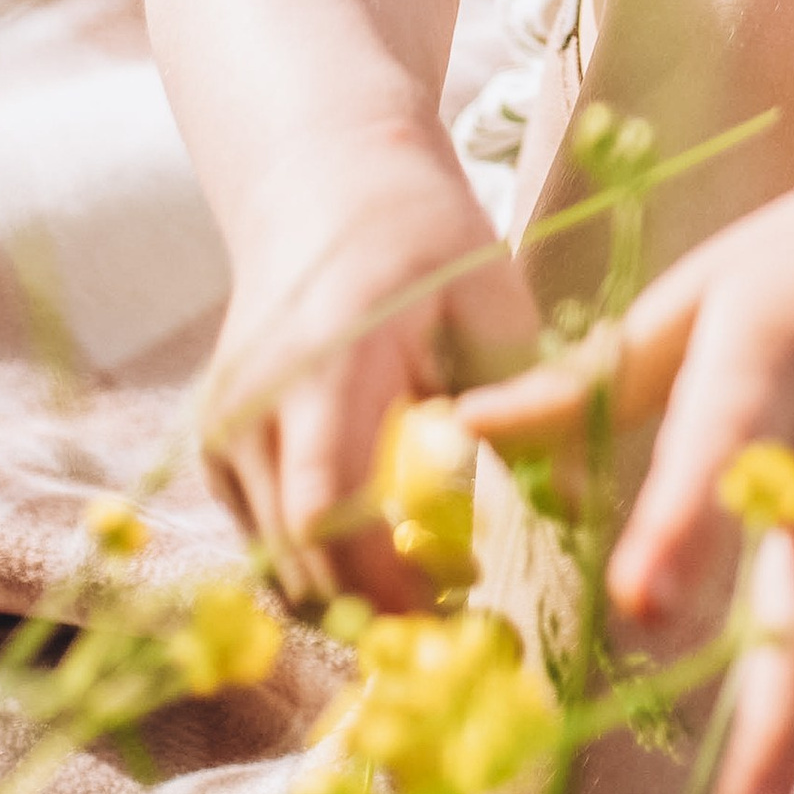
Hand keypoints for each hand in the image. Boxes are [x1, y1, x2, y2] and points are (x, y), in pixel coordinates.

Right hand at [203, 130, 540, 612]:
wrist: (323, 179)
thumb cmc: (421, 236)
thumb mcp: (491, 300)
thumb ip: (526, 402)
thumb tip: (576, 510)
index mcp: (327, 359)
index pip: (325, 507)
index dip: (386, 581)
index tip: (461, 603)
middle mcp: (255, 400)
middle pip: (299, 555)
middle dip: (378, 606)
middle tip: (462, 613)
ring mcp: (224, 426)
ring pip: (277, 561)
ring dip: (351, 594)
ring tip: (435, 580)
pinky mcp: (217, 446)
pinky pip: (265, 539)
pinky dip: (322, 564)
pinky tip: (386, 546)